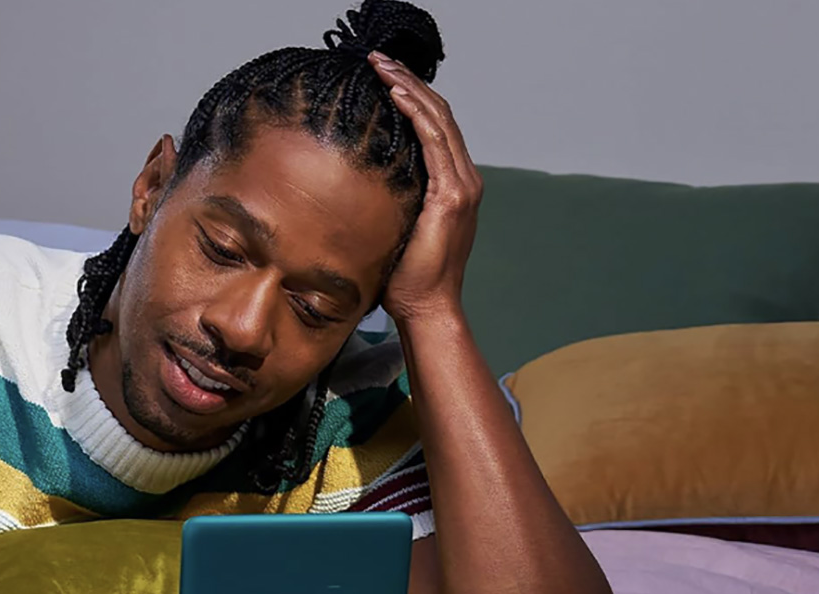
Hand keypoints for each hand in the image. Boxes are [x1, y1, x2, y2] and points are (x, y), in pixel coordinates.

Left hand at [369, 50, 482, 321]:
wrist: (426, 308)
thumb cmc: (406, 278)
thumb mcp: (396, 228)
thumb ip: (390, 202)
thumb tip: (354, 185)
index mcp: (452, 186)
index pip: (436, 128)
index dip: (413, 97)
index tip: (385, 77)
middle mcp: (464, 180)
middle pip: (440, 115)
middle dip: (409, 83)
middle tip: (381, 61)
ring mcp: (462, 187)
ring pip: (439, 121)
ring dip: (410, 90)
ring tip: (384, 68)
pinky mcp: (453, 197)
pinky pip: (435, 143)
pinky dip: (417, 115)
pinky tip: (396, 96)